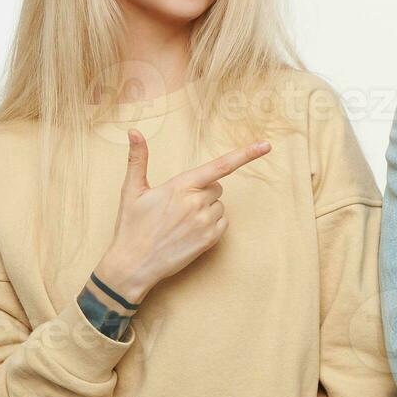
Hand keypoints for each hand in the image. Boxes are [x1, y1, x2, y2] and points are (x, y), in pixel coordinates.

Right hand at [95, 129, 270, 302]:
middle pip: (216, 187)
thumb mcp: (131, 190)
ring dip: (206, 209)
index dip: (245, 154)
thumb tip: (134, 131)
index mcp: (181, 185)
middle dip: (203, 191)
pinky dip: (212, 224)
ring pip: (219, 205)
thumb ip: (137, 159)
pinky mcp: (210, 240)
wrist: (134, 264)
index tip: (266, 145)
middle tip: (178, 206)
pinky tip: (191, 231)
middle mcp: (197, 202)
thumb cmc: (132, 226)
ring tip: (181, 221)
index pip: (220, 165)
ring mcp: (205, 222)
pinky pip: (223, 223)